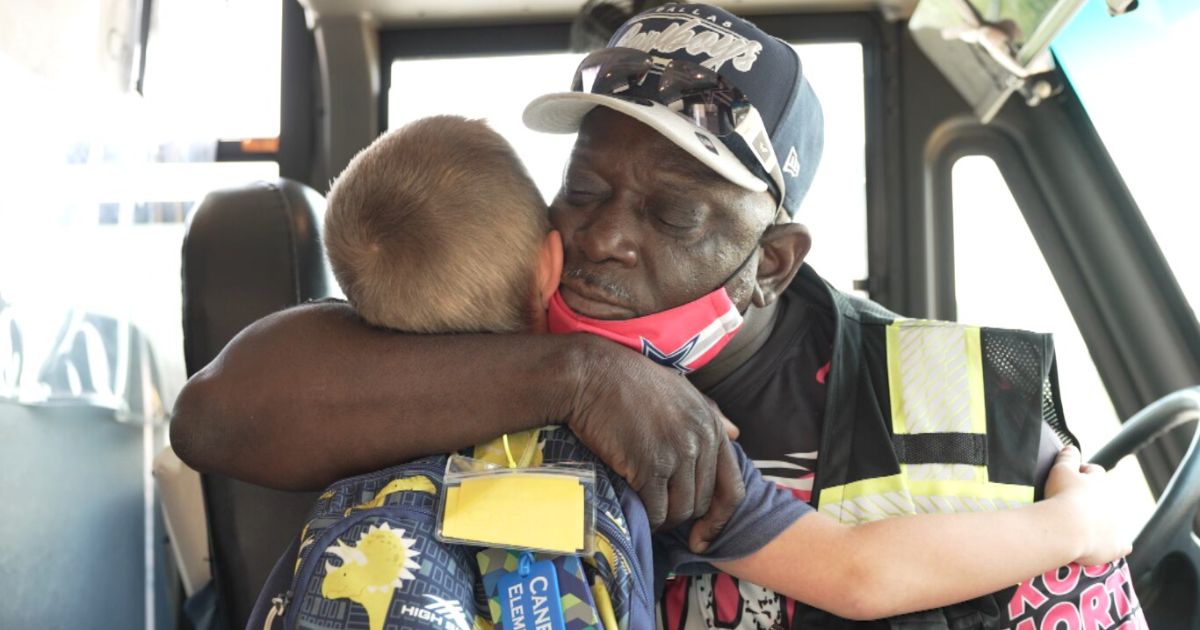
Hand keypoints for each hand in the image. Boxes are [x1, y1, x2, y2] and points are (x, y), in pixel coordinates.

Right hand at [565, 335, 745, 540]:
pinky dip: (647, 519)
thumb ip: (712, 414)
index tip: (703, 537)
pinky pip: (656, 509)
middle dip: (683, 517)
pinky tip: (636, 512)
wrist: (591, 376)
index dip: (719, 519)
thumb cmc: (632, 382)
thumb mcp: (682, 390)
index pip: (733, 487)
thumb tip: (736, 434)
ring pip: (681, 510)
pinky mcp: (649, 465)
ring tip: (646, 514)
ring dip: (664, 520)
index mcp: (711, 425)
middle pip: (703, 503)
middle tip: (661, 517)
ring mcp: (676, 453)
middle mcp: (700, 440)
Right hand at [1043, 446, 1132, 565]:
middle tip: (1074, 502)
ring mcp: (1117, 525)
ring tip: (1086, 525)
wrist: (1066, 528)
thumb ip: (1067, 456)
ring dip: (1104, 520)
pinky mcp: (1116, 545)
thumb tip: (1071, 447)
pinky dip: (1118, 545)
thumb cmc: (1062, 496)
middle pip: (1105, 496)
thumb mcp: (1060, 470)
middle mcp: (1113, 502)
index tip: (1071, 477)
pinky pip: (1122, 545)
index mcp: (1100, 482)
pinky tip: (1111, 546)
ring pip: (1114, 520)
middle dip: (1094, 497)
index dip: (1082, 473)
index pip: (1094, 472)